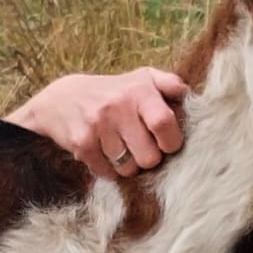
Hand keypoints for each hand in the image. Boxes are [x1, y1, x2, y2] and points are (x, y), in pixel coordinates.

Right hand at [9, 68, 188, 179]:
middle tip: (141, 147)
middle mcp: (118, 105)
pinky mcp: (82, 143)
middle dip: (149, 159)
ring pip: (129, 169)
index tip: (167, 144)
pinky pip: (107, 173)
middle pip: (149, 157)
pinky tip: (104, 153)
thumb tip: (191, 94)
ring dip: (128, 166)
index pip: (164, 124)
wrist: (61, 99)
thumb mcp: (141, 79)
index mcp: (139, 90)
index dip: (171, 142)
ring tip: (122, 149)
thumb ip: (169, 84)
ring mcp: (98, 125)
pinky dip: (109, 169)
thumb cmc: (114, 92)